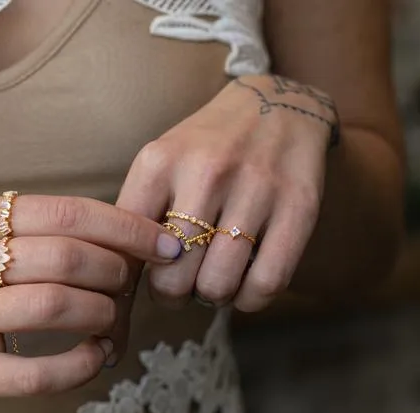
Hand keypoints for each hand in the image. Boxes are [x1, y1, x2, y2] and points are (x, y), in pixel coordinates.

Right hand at [0, 195, 181, 410]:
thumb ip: (35, 233)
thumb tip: (123, 239)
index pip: (66, 212)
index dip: (126, 227)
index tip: (163, 243)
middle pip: (66, 256)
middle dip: (117, 271)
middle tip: (131, 286)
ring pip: (54, 305)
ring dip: (102, 313)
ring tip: (112, 320)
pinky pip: (35, 372)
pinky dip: (80, 365)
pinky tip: (95, 357)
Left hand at [117, 74, 338, 311]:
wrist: (277, 105)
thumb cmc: (207, 148)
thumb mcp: (161, 163)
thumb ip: (137, 212)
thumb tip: (120, 277)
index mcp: (161, 163)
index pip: (129, 246)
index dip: (132, 278)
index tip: (143, 279)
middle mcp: (207, 172)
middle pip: (174, 276)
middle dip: (172, 295)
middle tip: (180, 287)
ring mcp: (256, 188)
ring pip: (219, 283)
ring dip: (212, 296)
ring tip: (212, 283)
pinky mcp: (299, 206)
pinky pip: (267, 281)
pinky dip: (250, 300)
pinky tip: (244, 288)